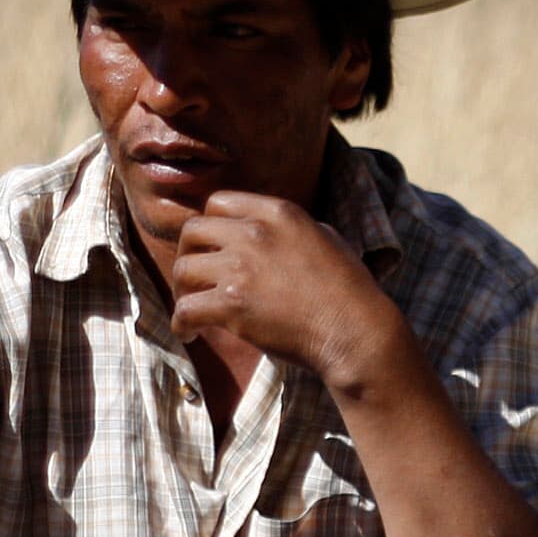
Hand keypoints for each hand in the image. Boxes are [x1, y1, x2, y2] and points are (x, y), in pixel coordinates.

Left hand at [169, 187, 404, 390]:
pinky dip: (182, 324)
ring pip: (183, 270)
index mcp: (279, 213)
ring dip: (184, 290)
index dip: (210, 226)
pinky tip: (192, 333)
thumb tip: (277, 234)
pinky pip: (186, 309)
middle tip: (196, 278)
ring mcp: (240, 267)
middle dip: (189, 254)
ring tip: (194, 310)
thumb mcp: (328, 239)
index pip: (219, 203)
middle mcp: (254, 233)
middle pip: (193, 231)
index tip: (212, 247)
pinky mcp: (231, 304)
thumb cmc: (350, 292)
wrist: (356, 331)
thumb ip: (296, 230)